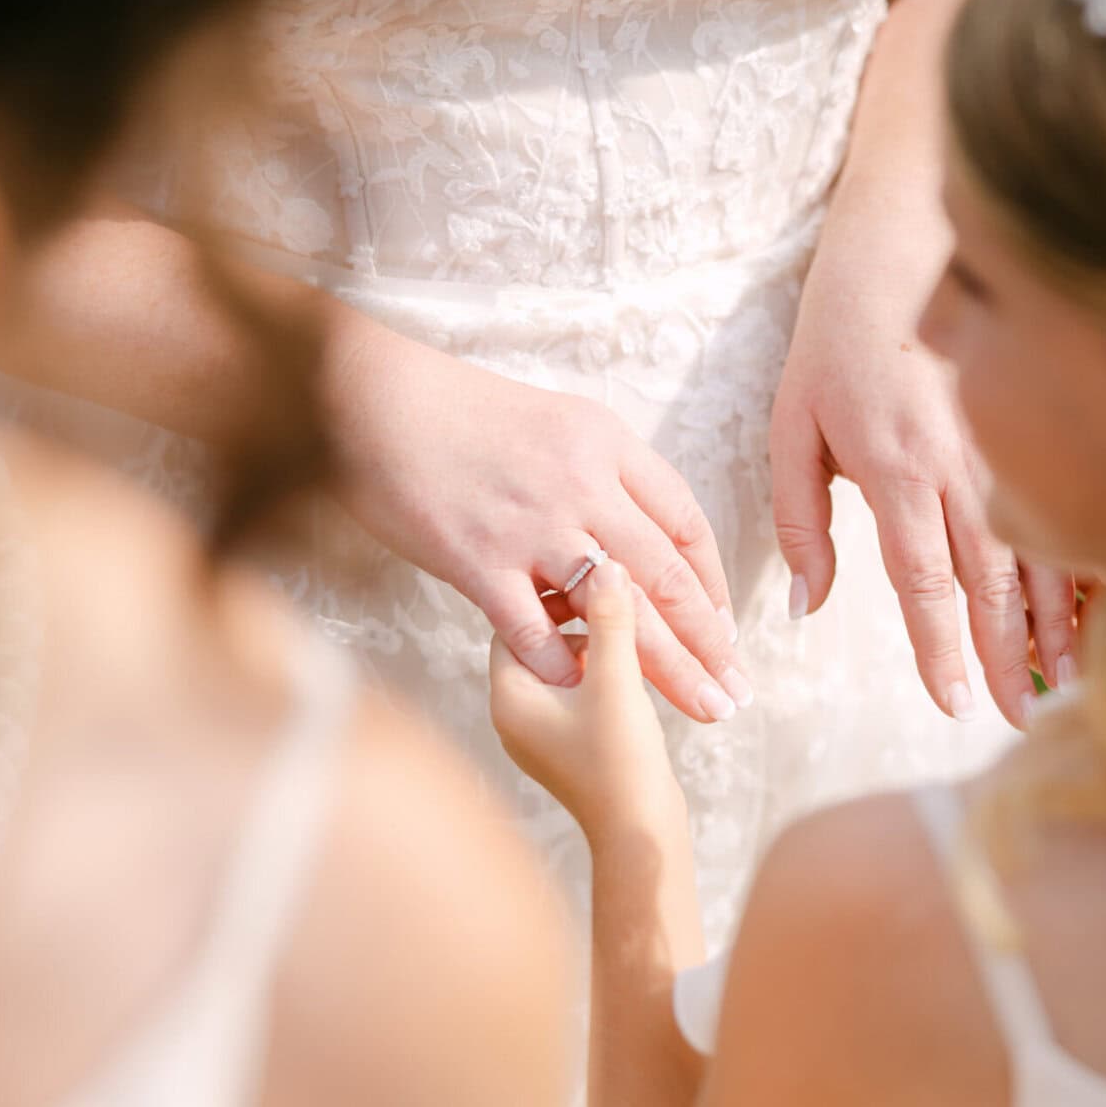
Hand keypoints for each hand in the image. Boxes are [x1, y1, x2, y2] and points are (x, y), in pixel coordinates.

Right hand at [335, 336, 750, 723]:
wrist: (367, 398)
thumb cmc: (450, 411)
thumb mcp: (546, 419)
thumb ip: (590, 470)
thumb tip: (624, 521)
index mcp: (603, 443)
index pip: (683, 520)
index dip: (711, 580)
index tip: (724, 625)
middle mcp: (581, 484)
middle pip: (668, 577)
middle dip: (711, 642)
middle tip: (737, 688)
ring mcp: (532, 526)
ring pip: (622, 611)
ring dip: (667, 668)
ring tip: (701, 708)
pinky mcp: (478, 561)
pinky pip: (536, 629)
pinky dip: (563, 665)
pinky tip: (587, 695)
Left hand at [490, 562, 678, 837]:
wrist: (641, 835)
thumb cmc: (619, 763)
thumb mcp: (615, 681)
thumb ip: (611, 620)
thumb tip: (606, 565)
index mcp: (508, 698)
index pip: (512, 624)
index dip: (549, 598)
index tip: (585, 581)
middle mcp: (515, 715)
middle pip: (538, 644)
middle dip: (578, 622)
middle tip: (612, 606)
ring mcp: (543, 733)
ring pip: (563, 668)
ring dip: (596, 648)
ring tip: (630, 641)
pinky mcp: (571, 745)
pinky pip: (579, 693)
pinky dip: (604, 676)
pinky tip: (636, 672)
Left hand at [769, 207, 1077, 728]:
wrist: (908, 240)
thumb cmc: (837, 335)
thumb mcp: (792, 423)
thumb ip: (800, 519)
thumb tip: (808, 605)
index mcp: (896, 474)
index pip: (925, 586)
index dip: (942, 651)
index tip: (954, 704)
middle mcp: (961, 471)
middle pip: (993, 586)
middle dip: (1006, 661)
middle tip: (1016, 722)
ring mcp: (1006, 448)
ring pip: (1040, 553)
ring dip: (1055, 624)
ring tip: (1069, 683)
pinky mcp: (1029, 427)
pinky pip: (1063, 508)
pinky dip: (1080, 563)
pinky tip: (1094, 602)